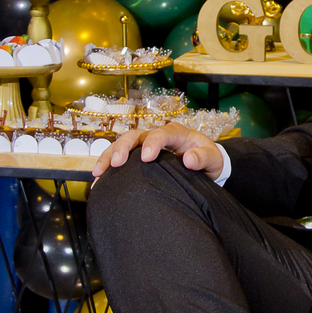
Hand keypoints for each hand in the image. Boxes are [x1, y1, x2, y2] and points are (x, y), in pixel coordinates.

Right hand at [90, 121, 224, 183]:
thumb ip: (203, 157)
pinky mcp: (139, 157)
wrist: (206, 163)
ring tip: (99, 173)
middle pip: (135, 135)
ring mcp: (146, 145)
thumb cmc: (210, 159)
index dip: (152, 143)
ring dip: (109, 156)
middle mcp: (158, 136)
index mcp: (176, 133)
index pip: (161, 133)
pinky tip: (100, 179)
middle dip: (122, 148)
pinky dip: (110, 167)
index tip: (146, 158)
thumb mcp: (213, 158)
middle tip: (116, 164)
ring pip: (123, 145)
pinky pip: (122, 158)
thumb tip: (188, 159)